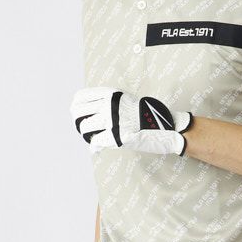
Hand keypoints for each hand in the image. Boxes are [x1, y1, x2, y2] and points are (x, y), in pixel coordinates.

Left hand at [71, 86, 193, 155]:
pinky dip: (95, 146)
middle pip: (77, 112)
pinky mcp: (116, 136)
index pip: (81, 97)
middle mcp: (109, 105)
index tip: (78, 115)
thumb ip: (108, 104)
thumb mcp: (126, 101)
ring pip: (84, 127)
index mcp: (111, 94)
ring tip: (92, 138)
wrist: (165, 127)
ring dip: (86, 135)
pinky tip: (98, 147)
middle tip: (85, 129)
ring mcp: (112, 120)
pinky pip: (95, 141)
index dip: (76, 107)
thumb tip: (87, 115)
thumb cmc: (146, 115)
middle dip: (78, 122)